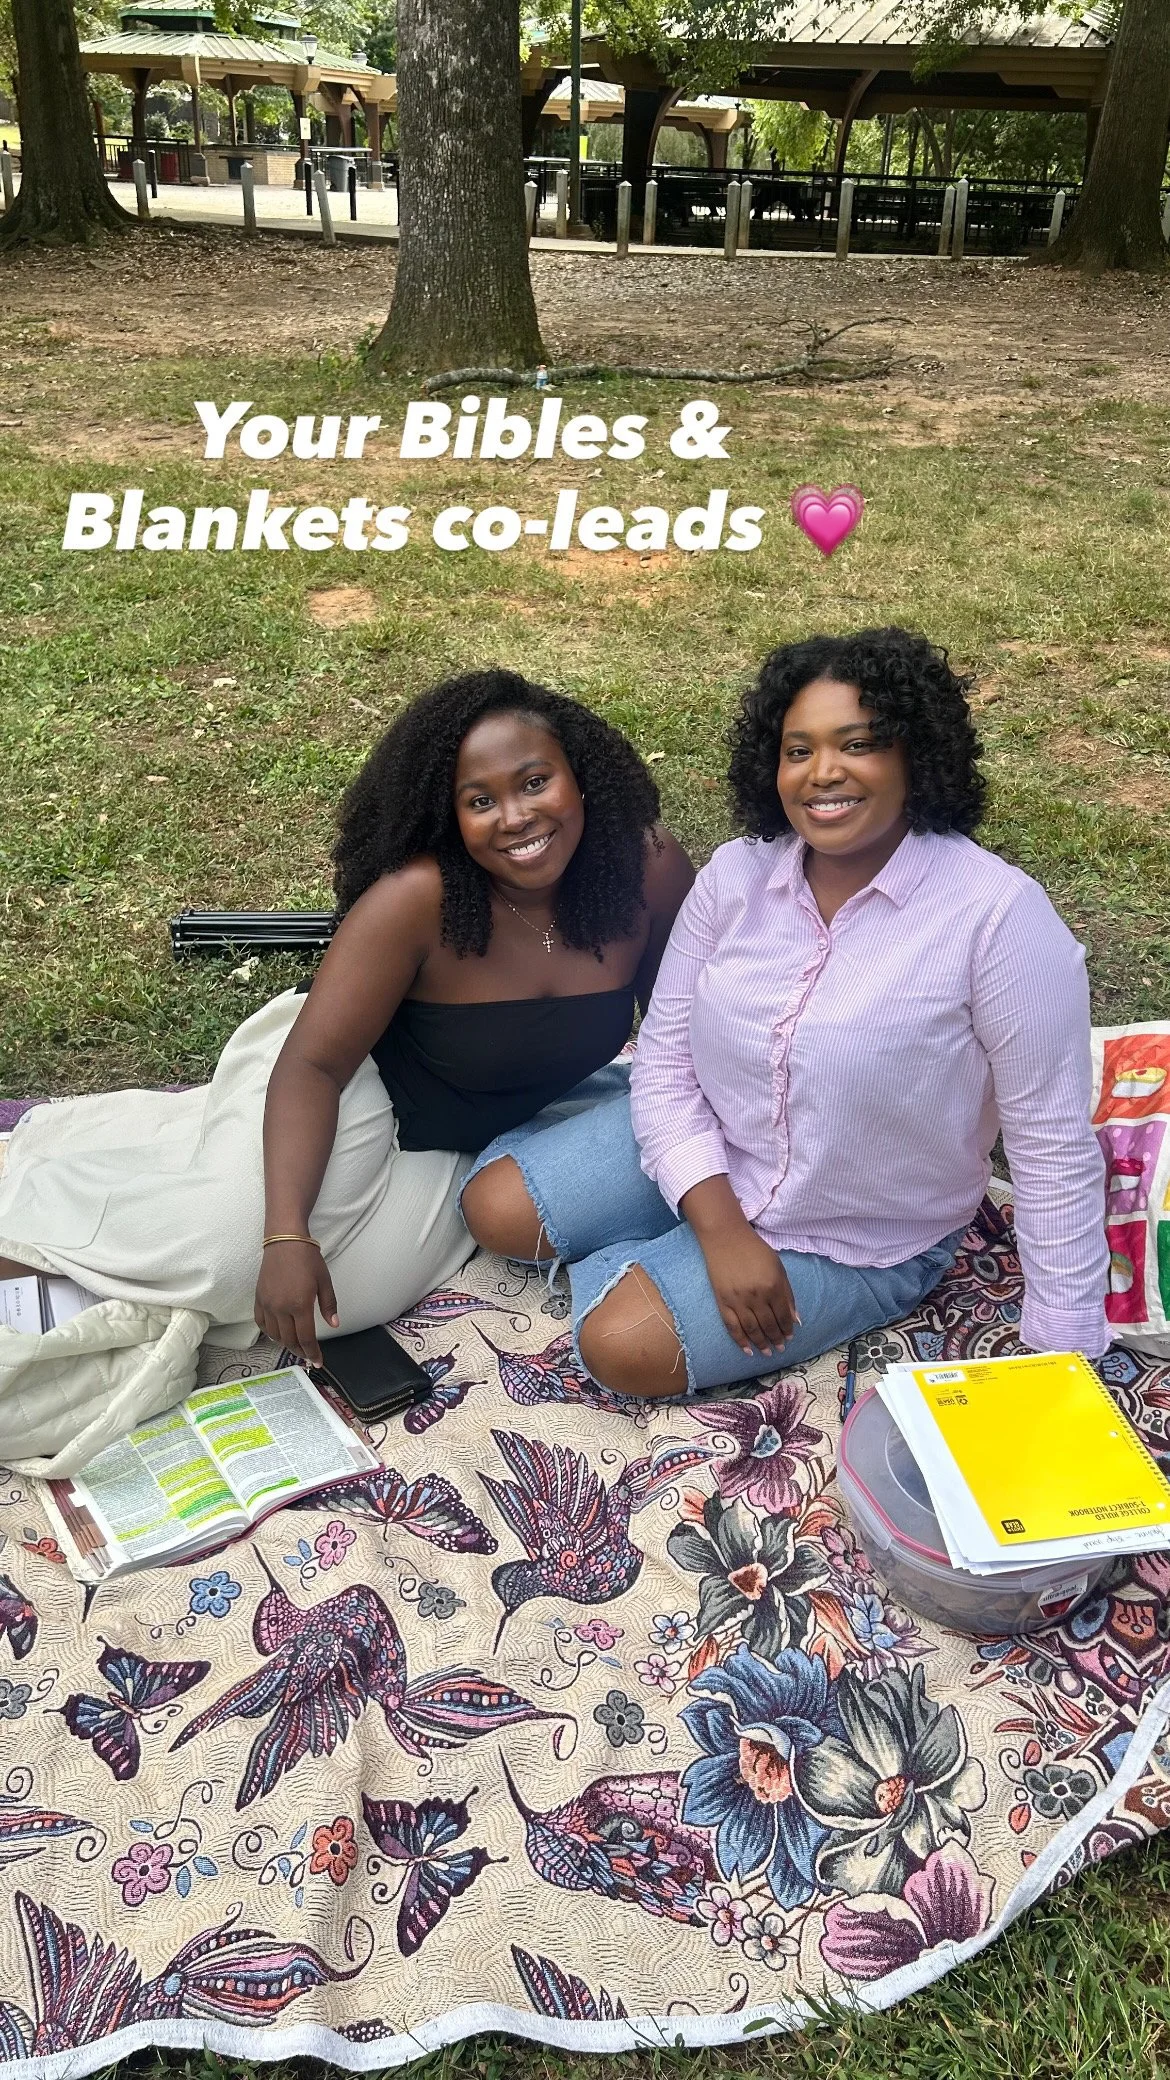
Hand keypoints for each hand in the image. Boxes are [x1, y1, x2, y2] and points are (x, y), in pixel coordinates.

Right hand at [254, 1241, 338, 1367]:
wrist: (285, 1241)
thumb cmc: (308, 1259)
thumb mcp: (324, 1282)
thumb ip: (328, 1305)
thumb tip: (334, 1324)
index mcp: (300, 1305)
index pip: (305, 1338)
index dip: (312, 1353)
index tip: (317, 1361)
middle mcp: (281, 1308)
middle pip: (289, 1340)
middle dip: (300, 1352)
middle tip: (308, 1356)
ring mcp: (267, 1304)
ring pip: (274, 1335)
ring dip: (285, 1344)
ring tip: (296, 1346)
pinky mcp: (258, 1299)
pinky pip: (261, 1323)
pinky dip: (270, 1333)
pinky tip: (278, 1333)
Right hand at [699, 1230, 798, 1357]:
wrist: (725, 1238)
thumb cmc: (755, 1250)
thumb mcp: (778, 1267)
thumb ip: (787, 1293)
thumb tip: (795, 1319)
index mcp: (773, 1286)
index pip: (783, 1316)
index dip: (787, 1329)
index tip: (789, 1337)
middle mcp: (757, 1296)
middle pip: (768, 1325)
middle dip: (776, 1339)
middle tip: (779, 1348)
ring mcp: (738, 1300)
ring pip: (751, 1330)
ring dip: (760, 1344)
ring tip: (766, 1352)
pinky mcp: (722, 1302)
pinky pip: (732, 1326)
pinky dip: (739, 1340)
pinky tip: (747, 1350)